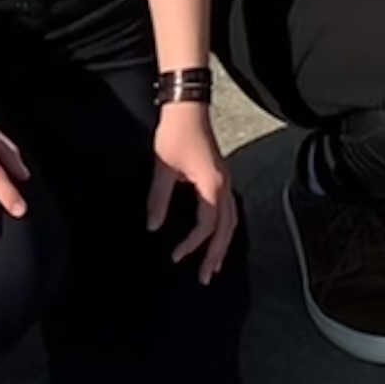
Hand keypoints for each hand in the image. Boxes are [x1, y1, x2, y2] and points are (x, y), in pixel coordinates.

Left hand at [147, 102, 240, 279]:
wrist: (188, 106)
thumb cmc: (176, 133)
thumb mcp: (163, 167)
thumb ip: (159, 199)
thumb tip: (153, 227)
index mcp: (212, 185)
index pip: (206, 224)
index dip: (192, 244)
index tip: (176, 256)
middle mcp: (223, 185)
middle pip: (226, 227)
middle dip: (216, 254)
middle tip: (205, 277)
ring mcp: (224, 180)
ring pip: (230, 219)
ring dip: (222, 243)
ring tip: (213, 264)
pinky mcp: (219, 176)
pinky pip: (228, 209)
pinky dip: (223, 227)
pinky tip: (216, 235)